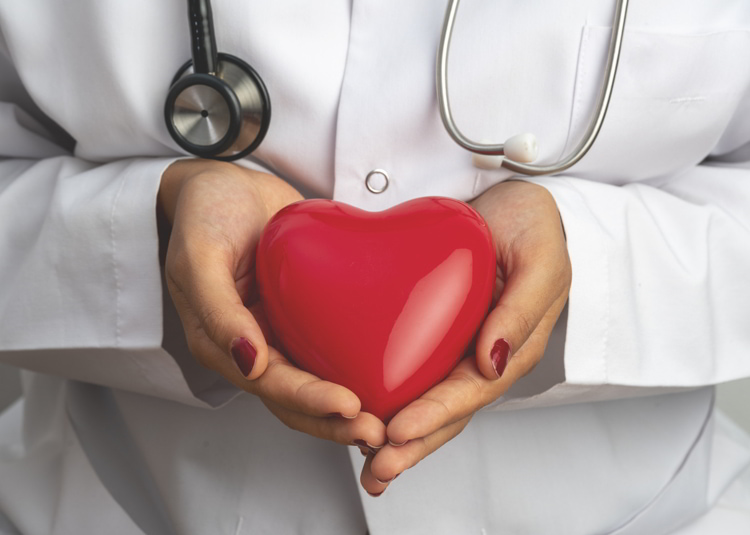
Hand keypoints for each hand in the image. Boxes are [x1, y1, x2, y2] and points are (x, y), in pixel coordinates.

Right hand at [159, 159, 385, 448]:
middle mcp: (254, 346)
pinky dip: (356, 366)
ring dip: (349, 407)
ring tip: (391, 418)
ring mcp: (281, 331)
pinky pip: (331, 346)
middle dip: (335, 421)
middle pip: (296, 398)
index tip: (350, 407)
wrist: (226, 184)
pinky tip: (389, 375)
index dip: (309, 401)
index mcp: (222, 343)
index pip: (269, 385)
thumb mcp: (199, 256)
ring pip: (317, 381)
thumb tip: (249, 361)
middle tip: (379, 430)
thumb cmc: (204, 214)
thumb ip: (218, 310)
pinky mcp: (305, 313)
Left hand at [359, 180, 570, 494]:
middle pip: (448, 411)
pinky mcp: (437, 333)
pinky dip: (391, 399)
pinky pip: (414, 372)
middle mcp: (484, 356)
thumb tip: (493, 360)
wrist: (515, 203)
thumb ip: (522, 308)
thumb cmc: (533, 227)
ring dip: (399, 437)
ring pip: (428, 401)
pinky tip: (364, 417)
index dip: (436, 414)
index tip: (398, 431)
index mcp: (513, 346)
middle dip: (413, 445)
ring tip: (366, 464)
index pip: (471, 391)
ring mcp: (460, 348)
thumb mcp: (540, 259)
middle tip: (376, 469)